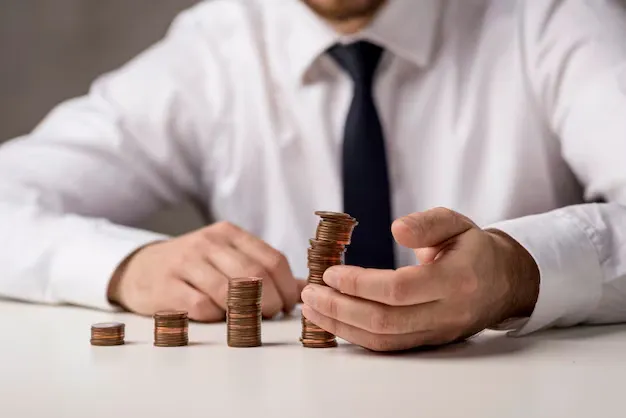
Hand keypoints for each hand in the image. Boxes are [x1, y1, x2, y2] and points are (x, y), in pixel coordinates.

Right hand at [108, 221, 305, 320]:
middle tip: (270, 316)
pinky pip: (201, 306)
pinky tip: (216, 317)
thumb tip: (305, 290)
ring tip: (248, 321)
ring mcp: (186, 262)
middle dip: (271, 302)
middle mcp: (209, 243)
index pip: (272, 259)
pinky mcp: (167, 285)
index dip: (287, 287)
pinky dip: (215, 317)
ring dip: (245, 312)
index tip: (289, 305)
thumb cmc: (194, 267)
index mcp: (230, 234)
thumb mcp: (228, 258)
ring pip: (230, 291)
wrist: (140, 268)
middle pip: (255, 275)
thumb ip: (265, 271)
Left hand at [300, 207, 539, 351]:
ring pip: (383, 340)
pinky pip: (388, 347)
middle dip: (340, 309)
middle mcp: (447, 313)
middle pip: (385, 321)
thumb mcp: (456, 222)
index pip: (399, 289)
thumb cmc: (472, 248)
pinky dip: (355, 336)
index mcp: (455, 280)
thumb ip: (427, 222)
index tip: (330, 272)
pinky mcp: (427, 342)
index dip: (360, 283)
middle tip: (309, 293)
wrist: (502, 281)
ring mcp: (437, 332)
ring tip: (312, 309)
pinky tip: (333, 322)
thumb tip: (397, 228)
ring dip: (341, 327)